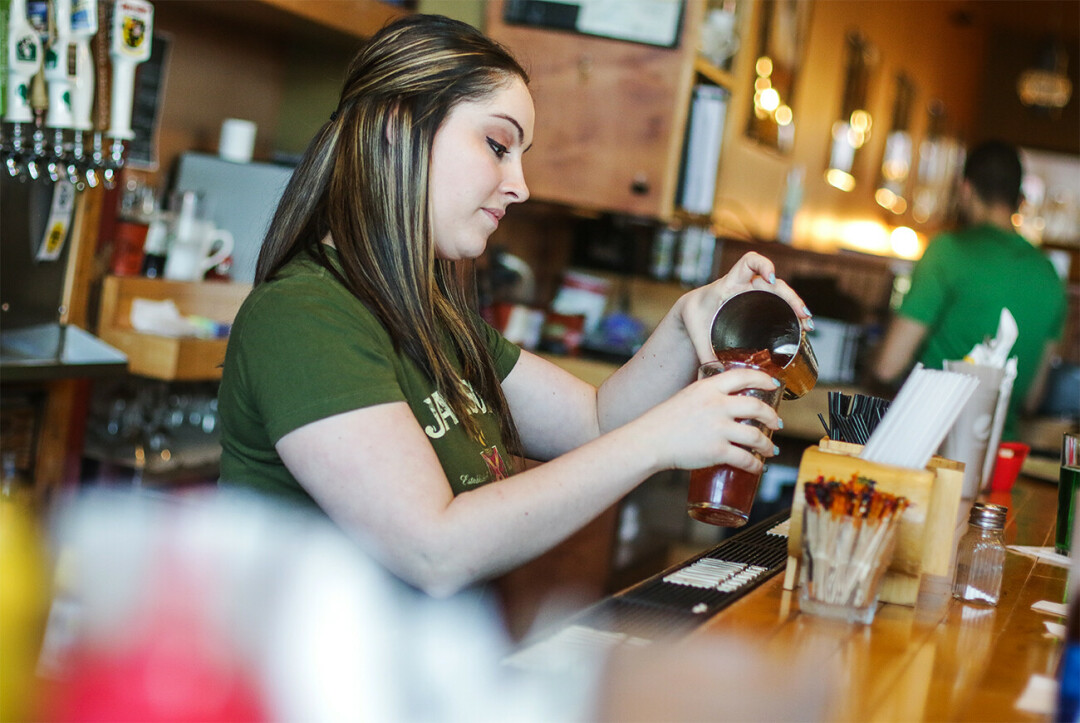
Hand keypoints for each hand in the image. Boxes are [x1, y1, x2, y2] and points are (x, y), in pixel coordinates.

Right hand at [641, 365, 781, 472]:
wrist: (649, 441)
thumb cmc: (664, 421)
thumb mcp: (687, 396)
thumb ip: (708, 395)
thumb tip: (727, 400)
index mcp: (708, 387)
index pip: (744, 375)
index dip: (763, 379)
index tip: (773, 384)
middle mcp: (716, 405)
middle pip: (756, 406)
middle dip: (772, 416)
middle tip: (776, 423)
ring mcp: (718, 428)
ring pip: (756, 436)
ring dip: (767, 444)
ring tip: (770, 449)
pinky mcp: (717, 451)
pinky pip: (745, 458)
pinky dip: (755, 465)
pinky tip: (757, 467)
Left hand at [676, 251, 812, 363]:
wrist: (692, 311)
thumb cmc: (695, 315)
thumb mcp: (696, 331)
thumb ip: (704, 352)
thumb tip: (717, 374)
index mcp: (730, 283)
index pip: (750, 262)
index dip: (763, 265)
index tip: (771, 279)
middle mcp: (746, 286)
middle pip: (775, 284)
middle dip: (791, 297)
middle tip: (801, 315)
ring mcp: (755, 295)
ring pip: (782, 295)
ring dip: (797, 306)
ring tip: (807, 324)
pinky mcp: (759, 305)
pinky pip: (780, 305)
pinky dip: (792, 314)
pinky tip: (802, 328)